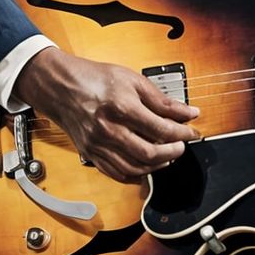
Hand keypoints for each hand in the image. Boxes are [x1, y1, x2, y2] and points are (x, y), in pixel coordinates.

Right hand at [13, 47, 199, 183]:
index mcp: (121, 107)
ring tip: (167, 156)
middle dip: (173, 152)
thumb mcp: (133, 80)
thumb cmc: (96, 79)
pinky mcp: (90, 154)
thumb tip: (187, 112)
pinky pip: (116, 173)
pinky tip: (146, 166)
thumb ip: (161, 100)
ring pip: (134, 168)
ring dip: (157, 166)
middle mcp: (109, 130)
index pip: (161, 129)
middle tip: (182, 145)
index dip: (183, 133)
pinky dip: (135, 174)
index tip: (192, 131)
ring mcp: (98, 145)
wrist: (61, 87)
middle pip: (150, 153)